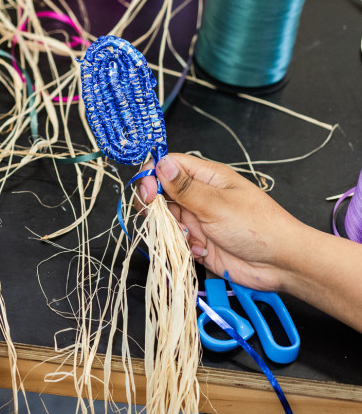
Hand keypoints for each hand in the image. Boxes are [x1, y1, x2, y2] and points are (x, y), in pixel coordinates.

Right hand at [137, 153, 309, 291]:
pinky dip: (182, 245)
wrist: (281, 264)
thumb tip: (161, 163)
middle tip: (160, 216)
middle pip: (161, 193)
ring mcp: (198, 219)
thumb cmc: (258, 226)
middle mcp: (199, 196)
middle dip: (156, 206)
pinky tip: (201, 249)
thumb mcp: (217, 204)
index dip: (152, 175)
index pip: (169, 166)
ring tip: (188, 235)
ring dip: (170, 228)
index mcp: (206, 177)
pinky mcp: (198, 241)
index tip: (147, 191)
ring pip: (165, 218)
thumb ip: (184, 187)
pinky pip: (176, 240)